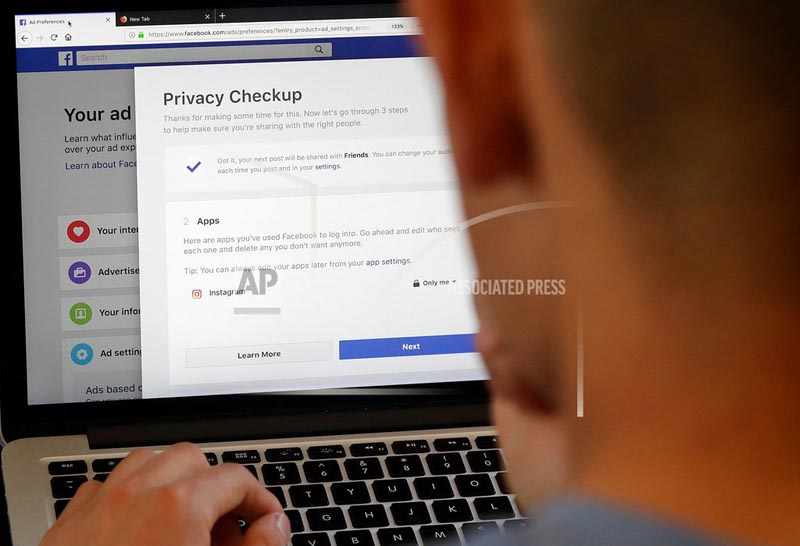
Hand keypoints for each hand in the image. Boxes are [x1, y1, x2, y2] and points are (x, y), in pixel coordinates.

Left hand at [41, 443, 289, 545]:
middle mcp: (136, 495)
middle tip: (225, 528)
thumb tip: (274, 526)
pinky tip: (135, 529)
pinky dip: (126, 497)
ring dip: (170, 482)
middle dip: (215, 486)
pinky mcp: (67, 527)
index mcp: (179, 507)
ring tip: (182, 522)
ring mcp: (98, 507)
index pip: (237, 479)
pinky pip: (103, 488)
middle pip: (191, 459)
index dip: (260, 499)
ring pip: (144, 463)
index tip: (265, 520)